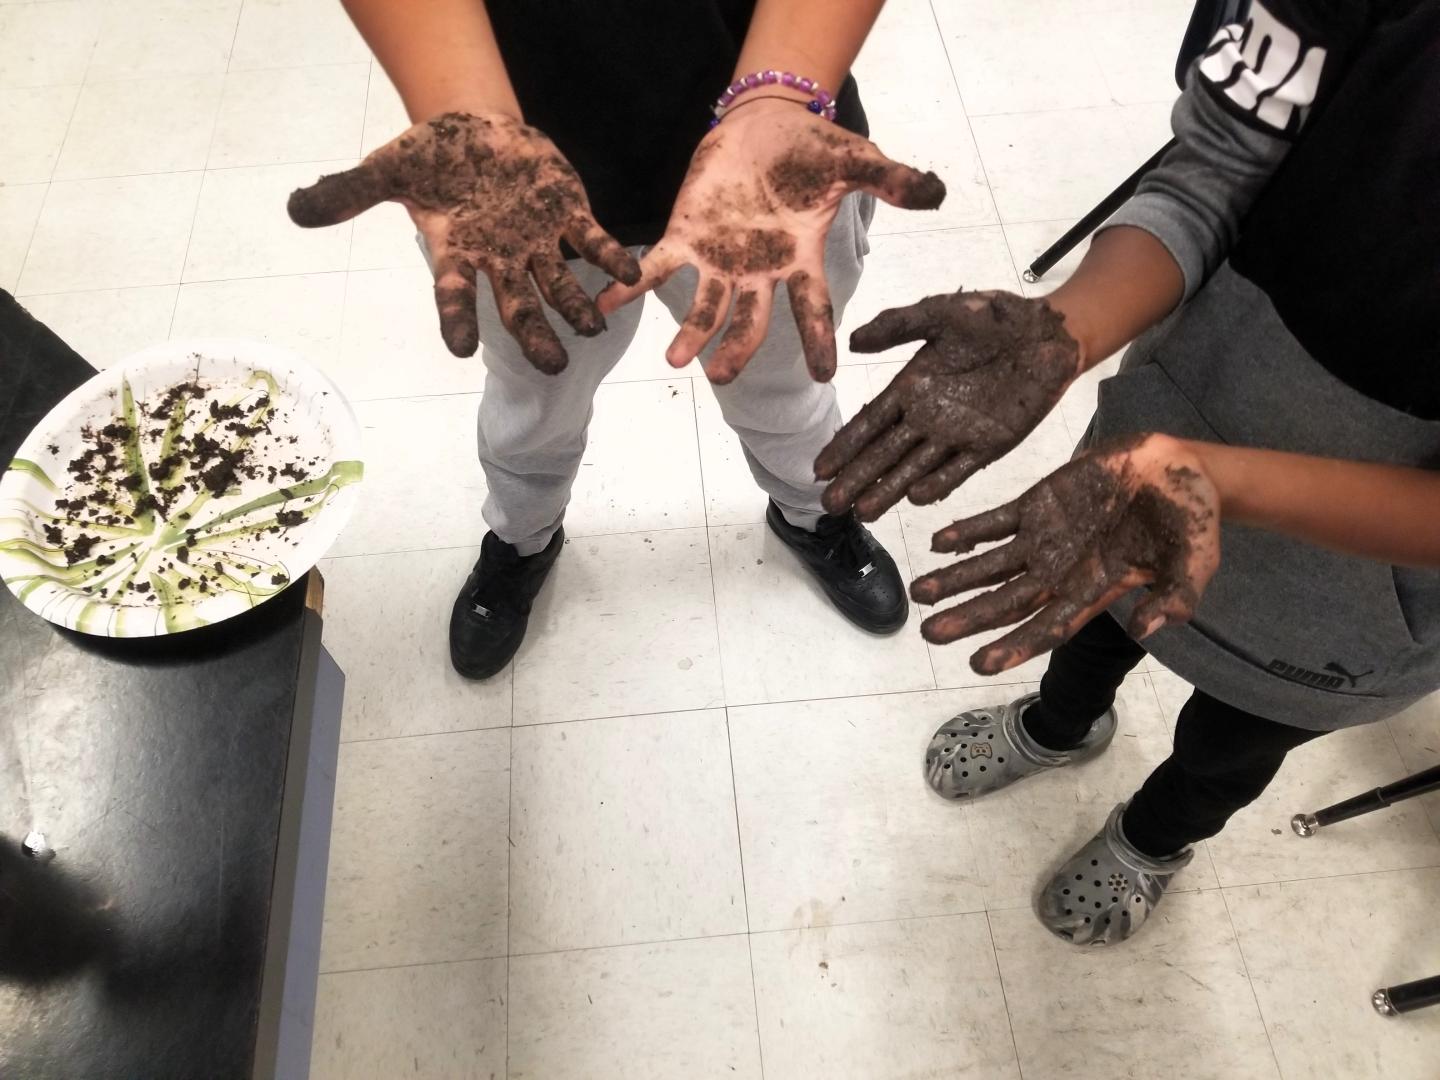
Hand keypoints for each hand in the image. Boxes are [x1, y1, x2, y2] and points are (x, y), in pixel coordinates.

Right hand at [288, 112, 639, 372]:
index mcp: (458, 255)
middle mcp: (501, 260)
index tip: (458, 349)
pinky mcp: (568, 215)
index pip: (454, 298)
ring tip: (593, 328)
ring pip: (561, 285)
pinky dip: (609, 257)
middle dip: (536, 336)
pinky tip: (629, 273)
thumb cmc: (431, 158)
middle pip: (519, 309)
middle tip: (554, 366)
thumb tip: (296, 210)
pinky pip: (593, 241)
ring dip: (578, 307)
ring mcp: (538, 243)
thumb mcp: (386, 170)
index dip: (456, 322)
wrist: (474, 128)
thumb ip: (347, 194)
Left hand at [597, 101, 944, 383]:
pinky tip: (607, 307)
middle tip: (719, 374)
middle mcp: (759, 272)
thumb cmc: (813, 149)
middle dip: (736, 350)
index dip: (817, 342)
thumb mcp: (855, 161)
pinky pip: (657, 270)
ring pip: (705, 308)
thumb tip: (936, 193)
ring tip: (675, 359)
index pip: (812, 310)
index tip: (824, 375)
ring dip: (690, 333)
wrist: (767, 121)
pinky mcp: (685, 237)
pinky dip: (631, 289)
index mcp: (799, 262)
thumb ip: (891, 179)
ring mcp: (720, 260)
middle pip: (750, 323)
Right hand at [815, 290, 1080, 520]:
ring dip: (889, 490)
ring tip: (862, 512)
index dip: (845, 446)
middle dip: (857, 478)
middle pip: (884, 454)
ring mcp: (958, 434)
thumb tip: (851, 342)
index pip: (870, 422)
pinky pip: (959, 469)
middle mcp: (928, 417)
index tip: (819, 469)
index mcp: (912, 387)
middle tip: (831, 504)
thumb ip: (897, 326)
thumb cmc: (996, 318)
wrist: (1050, 331)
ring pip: (914, 468)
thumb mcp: (940, 313)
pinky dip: (938, 484)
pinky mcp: (990, 445)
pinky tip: (915, 498)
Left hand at [911, 434, 1221, 674]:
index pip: (1046, 627)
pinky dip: (967, 532)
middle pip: (1004, 603)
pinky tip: (937, 542)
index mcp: (1093, 591)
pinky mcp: (1038, 503)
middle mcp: (1059, 571)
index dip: (1012, 646)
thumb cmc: (1192, 519)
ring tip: (919, 592)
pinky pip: (994, 522)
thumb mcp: (1197, 562)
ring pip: (990, 565)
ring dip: (955, 578)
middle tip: (928, 632)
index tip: (978, 664)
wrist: (1180, 467)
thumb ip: (1175, 598)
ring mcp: (1044, 538)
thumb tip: (1145, 629)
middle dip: (967, 618)